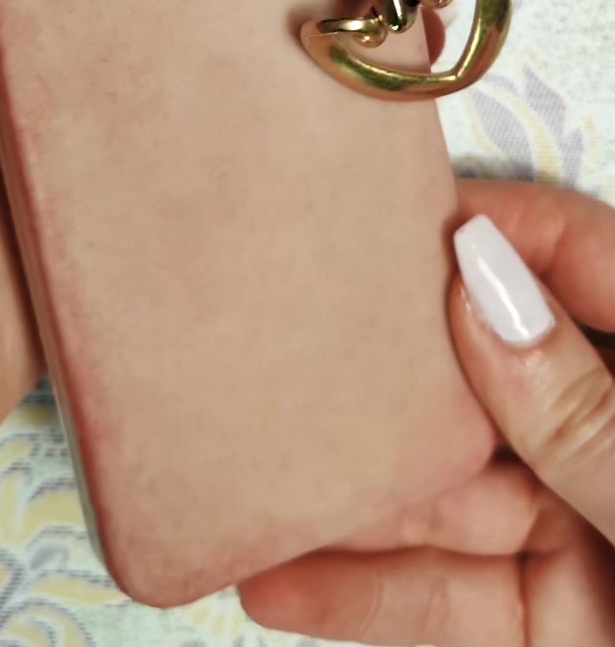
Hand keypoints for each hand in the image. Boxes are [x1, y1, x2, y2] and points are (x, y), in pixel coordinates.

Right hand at [240, 178, 614, 644]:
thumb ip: (587, 413)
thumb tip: (480, 277)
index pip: (578, 259)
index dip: (483, 231)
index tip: (377, 218)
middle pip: (487, 373)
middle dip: (386, 373)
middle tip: (273, 347)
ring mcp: (579, 528)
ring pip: (447, 492)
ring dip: (349, 496)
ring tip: (244, 469)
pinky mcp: (543, 622)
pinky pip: (444, 600)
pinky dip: (363, 596)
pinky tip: (275, 578)